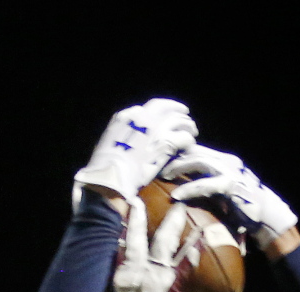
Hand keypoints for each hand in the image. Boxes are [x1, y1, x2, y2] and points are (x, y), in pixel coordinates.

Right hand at [73, 99, 196, 210]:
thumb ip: (124, 134)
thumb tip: (132, 139)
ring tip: (192, 132)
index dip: (163, 112)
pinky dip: (189, 141)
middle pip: (167, 108)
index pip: (150, 108)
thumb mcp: (110, 142)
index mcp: (126, 116)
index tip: (168, 116)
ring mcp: (155, 128)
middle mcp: (141, 117)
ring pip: (179, 120)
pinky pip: (185, 137)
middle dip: (178, 112)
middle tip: (186, 119)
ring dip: (188, 126)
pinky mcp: (166, 142)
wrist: (112, 175)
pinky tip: (189, 146)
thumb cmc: (107, 165)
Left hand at [97, 198, 236, 291]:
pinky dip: (118, 237)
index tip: (202, 228)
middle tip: (178, 206)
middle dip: (172, 223)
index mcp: (171, 281)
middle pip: (163, 241)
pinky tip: (116, 227)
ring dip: (136, 221)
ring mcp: (133, 271)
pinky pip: (118, 251)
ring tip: (136, 203)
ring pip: (136, 240)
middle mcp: (152, 271)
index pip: (187, 256)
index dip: (195, 242)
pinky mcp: (117, 275)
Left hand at [163, 145, 296, 248]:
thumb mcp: (224, 191)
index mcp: (224, 160)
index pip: (196, 147)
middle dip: (173, 155)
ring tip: (163, 175)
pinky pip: (205, 184)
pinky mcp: (232, 186)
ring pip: (198, 160)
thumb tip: (185, 185)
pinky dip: (189, 189)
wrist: (269, 217)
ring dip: (178, 167)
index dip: (177, 150)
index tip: (160, 158)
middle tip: (155, 164)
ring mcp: (231, 172)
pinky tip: (177, 196)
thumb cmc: (246, 208)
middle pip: (193, 149)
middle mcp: (227, 161)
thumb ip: (208, 183)